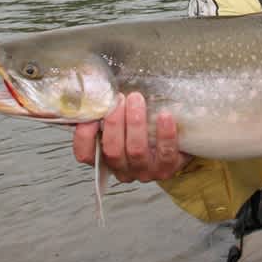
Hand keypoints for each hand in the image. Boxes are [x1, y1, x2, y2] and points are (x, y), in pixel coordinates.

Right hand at [72, 92, 192, 182]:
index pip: (85, 154)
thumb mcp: (122, 117)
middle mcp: (122, 168)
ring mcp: (144, 171)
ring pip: (136, 150)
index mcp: (105, 157)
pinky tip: (164, 116)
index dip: (84, 136)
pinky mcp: (167, 168)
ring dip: (136, 123)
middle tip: (119, 99)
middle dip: (114, 123)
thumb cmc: (144, 124)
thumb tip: (91, 90)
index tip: (92, 113)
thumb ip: (107, 108)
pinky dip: (164, 133)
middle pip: (112, 150)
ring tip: (137, 100)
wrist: (177, 137)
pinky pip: (165, 153)